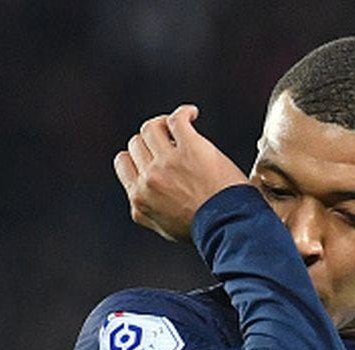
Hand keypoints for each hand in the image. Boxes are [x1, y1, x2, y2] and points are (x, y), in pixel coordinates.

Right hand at [112, 104, 248, 240]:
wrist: (230, 228)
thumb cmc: (205, 231)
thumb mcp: (164, 228)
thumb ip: (147, 212)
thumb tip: (140, 198)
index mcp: (139, 198)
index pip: (124, 162)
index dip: (138, 155)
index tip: (153, 155)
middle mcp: (148, 179)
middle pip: (137, 143)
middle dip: (152, 141)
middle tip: (170, 142)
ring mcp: (167, 162)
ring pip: (151, 128)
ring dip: (163, 124)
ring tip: (180, 126)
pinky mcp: (189, 147)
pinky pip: (176, 119)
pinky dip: (184, 112)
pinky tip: (192, 114)